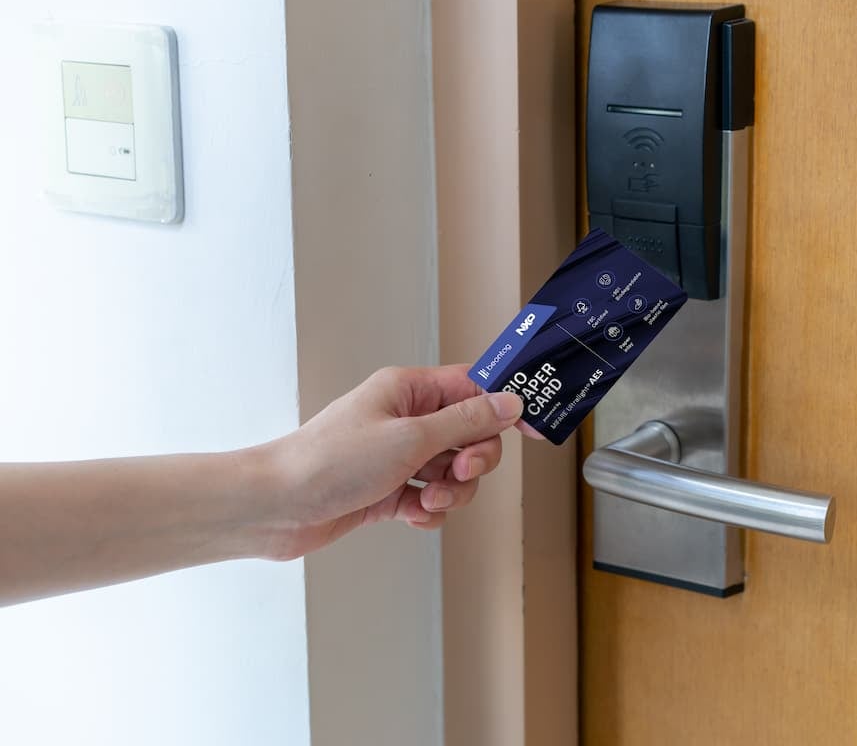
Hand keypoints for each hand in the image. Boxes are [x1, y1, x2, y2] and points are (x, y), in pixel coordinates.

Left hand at [257, 364, 523, 559]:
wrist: (276, 508)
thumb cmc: (328, 461)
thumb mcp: (409, 439)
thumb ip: (465, 422)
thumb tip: (509, 403)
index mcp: (409, 390)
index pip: (474, 387)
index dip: (505, 407)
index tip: (534, 430)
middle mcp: (406, 419)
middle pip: (471, 435)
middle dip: (473, 461)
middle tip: (456, 472)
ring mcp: (397, 456)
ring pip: (454, 472)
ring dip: (451, 492)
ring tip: (426, 501)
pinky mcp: (388, 490)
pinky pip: (431, 499)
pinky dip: (428, 512)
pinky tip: (410, 516)